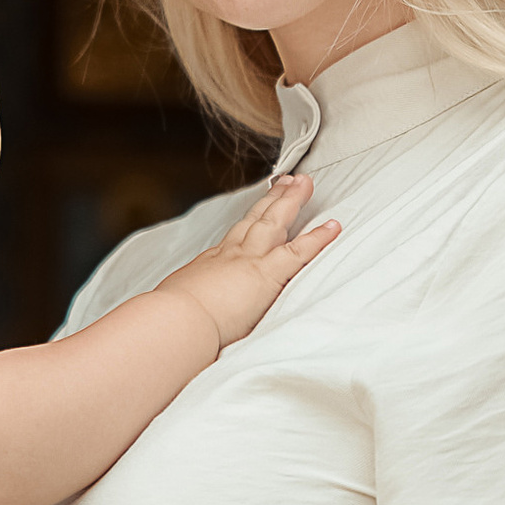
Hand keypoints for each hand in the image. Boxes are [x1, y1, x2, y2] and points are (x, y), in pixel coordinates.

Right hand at [158, 170, 338, 351]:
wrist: (175, 322)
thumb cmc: (170, 322)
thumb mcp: (174, 306)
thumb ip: (187, 305)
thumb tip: (179, 314)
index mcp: (209, 264)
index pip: (235, 238)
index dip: (249, 221)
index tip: (259, 209)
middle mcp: (230, 256)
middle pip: (255, 220)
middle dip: (272, 200)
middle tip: (287, 182)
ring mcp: (249, 261)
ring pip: (274, 223)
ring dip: (291, 202)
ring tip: (305, 184)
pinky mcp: (267, 274)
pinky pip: (299, 252)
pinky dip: (318, 238)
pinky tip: (333, 227)